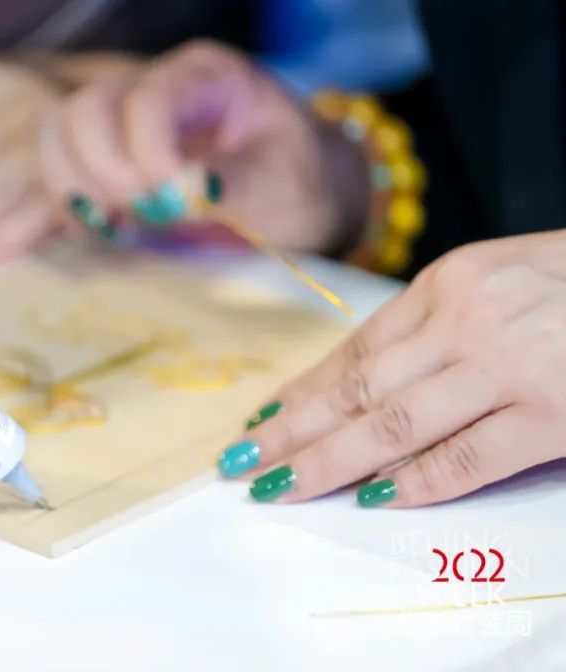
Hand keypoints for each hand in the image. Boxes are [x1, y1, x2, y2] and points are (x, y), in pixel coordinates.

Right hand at [40, 40, 369, 252]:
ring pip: (54, 138)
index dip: (148, 153)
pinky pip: (51, 176)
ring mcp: (119, 125)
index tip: (174, 205)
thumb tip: (178, 195)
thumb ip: (234, 187)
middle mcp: (149, 89)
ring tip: (112, 227)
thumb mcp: (285, 186)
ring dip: (71, 190)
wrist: (296, 192)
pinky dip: (49, 210)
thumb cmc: (298, 182)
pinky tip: (46, 241)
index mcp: (202, 76)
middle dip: (102, 172)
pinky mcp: (102, 164)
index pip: (146, 97)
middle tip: (138, 217)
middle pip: (81, 111)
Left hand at [220, 232, 565, 506]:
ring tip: (282, 486)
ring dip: (330, 462)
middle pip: (358, 389)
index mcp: (447, 284)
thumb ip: (433, 325)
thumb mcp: (495, 279)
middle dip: (294, 432)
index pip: (353, 350)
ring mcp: (511, 368)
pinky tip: (373, 498)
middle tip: (244, 464)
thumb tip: (358, 379)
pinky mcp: (556, 415)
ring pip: (394, 425)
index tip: (259, 422)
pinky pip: (470, 457)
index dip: (301, 391)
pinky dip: (419, 482)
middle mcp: (468, 321)